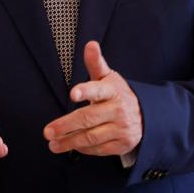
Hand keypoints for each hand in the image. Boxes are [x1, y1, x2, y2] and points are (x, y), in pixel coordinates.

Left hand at [43, 41, 141, 155]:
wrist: (146, 115)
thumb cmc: (117, 93)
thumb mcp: (107, 77)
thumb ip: (95, 63)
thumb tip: (90, 44)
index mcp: (112, 90)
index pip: (98, 89)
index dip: (85, 91)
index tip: (73, 93)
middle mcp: (118, 109)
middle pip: (88, 118)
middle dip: (65, 125)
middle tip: (48, 132)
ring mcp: (121, 128)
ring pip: (91, 137)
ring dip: (69, 142)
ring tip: (53, 144)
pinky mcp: (122, 144)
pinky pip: (99, 150)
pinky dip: (83, 149)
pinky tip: (71, 146)